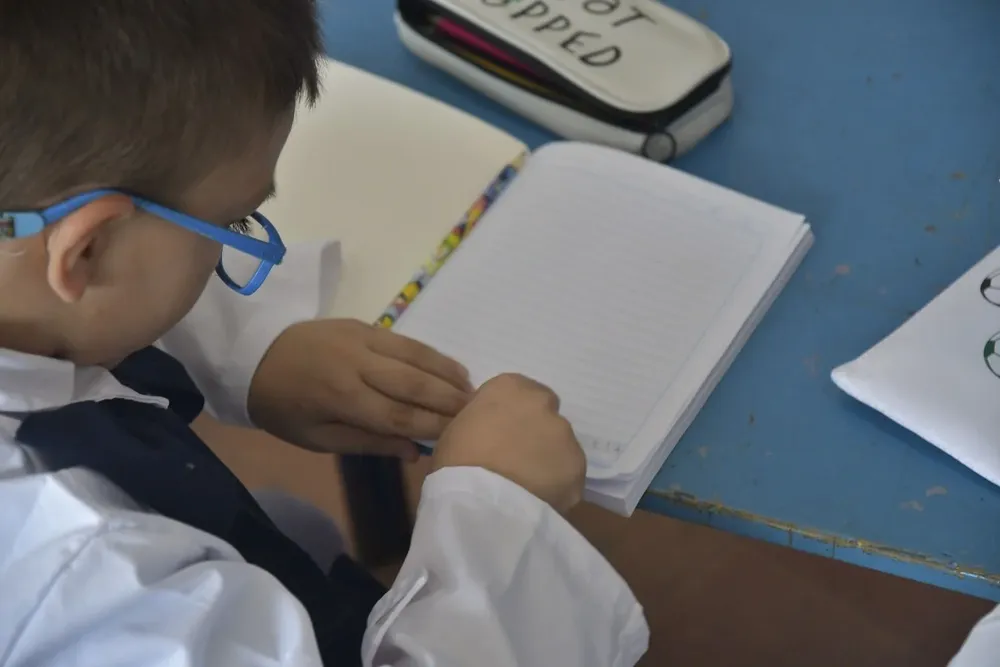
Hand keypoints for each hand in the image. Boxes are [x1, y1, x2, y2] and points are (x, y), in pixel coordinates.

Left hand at [247, 319, 472, 458]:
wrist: (252, 354)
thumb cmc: (283, 406)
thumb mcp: (316, 438)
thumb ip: (367, 443)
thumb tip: (414, 451)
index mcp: (340, 397)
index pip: (398, 415)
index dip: (432, 427)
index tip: (460, 437)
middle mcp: (357, 363)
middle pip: (414, 383)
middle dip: (449, 400)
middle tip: (479, 414)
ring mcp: (362, 338)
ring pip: (416, 356)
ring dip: (449, 374)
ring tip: (474, 391)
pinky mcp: (365, 324)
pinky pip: (407, 341)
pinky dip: (433, 356)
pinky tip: (453, 369)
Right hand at [432, 373, 585, 513]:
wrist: (481, 501)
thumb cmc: (457, 461)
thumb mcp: (457, 429)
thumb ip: (481, 421)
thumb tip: (489, 431)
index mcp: (510, 388)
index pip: (517, 392)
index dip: (509, 415)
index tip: (499, 435)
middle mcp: (543, 404)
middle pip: (544, 414)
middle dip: (535, 431)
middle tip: (516, 458)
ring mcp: (564, 435)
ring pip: (559, 444)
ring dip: (547, 458)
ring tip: (526, 484)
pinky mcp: (578, 466)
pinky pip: (569, 473)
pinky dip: (558, 483)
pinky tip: (539, 498)